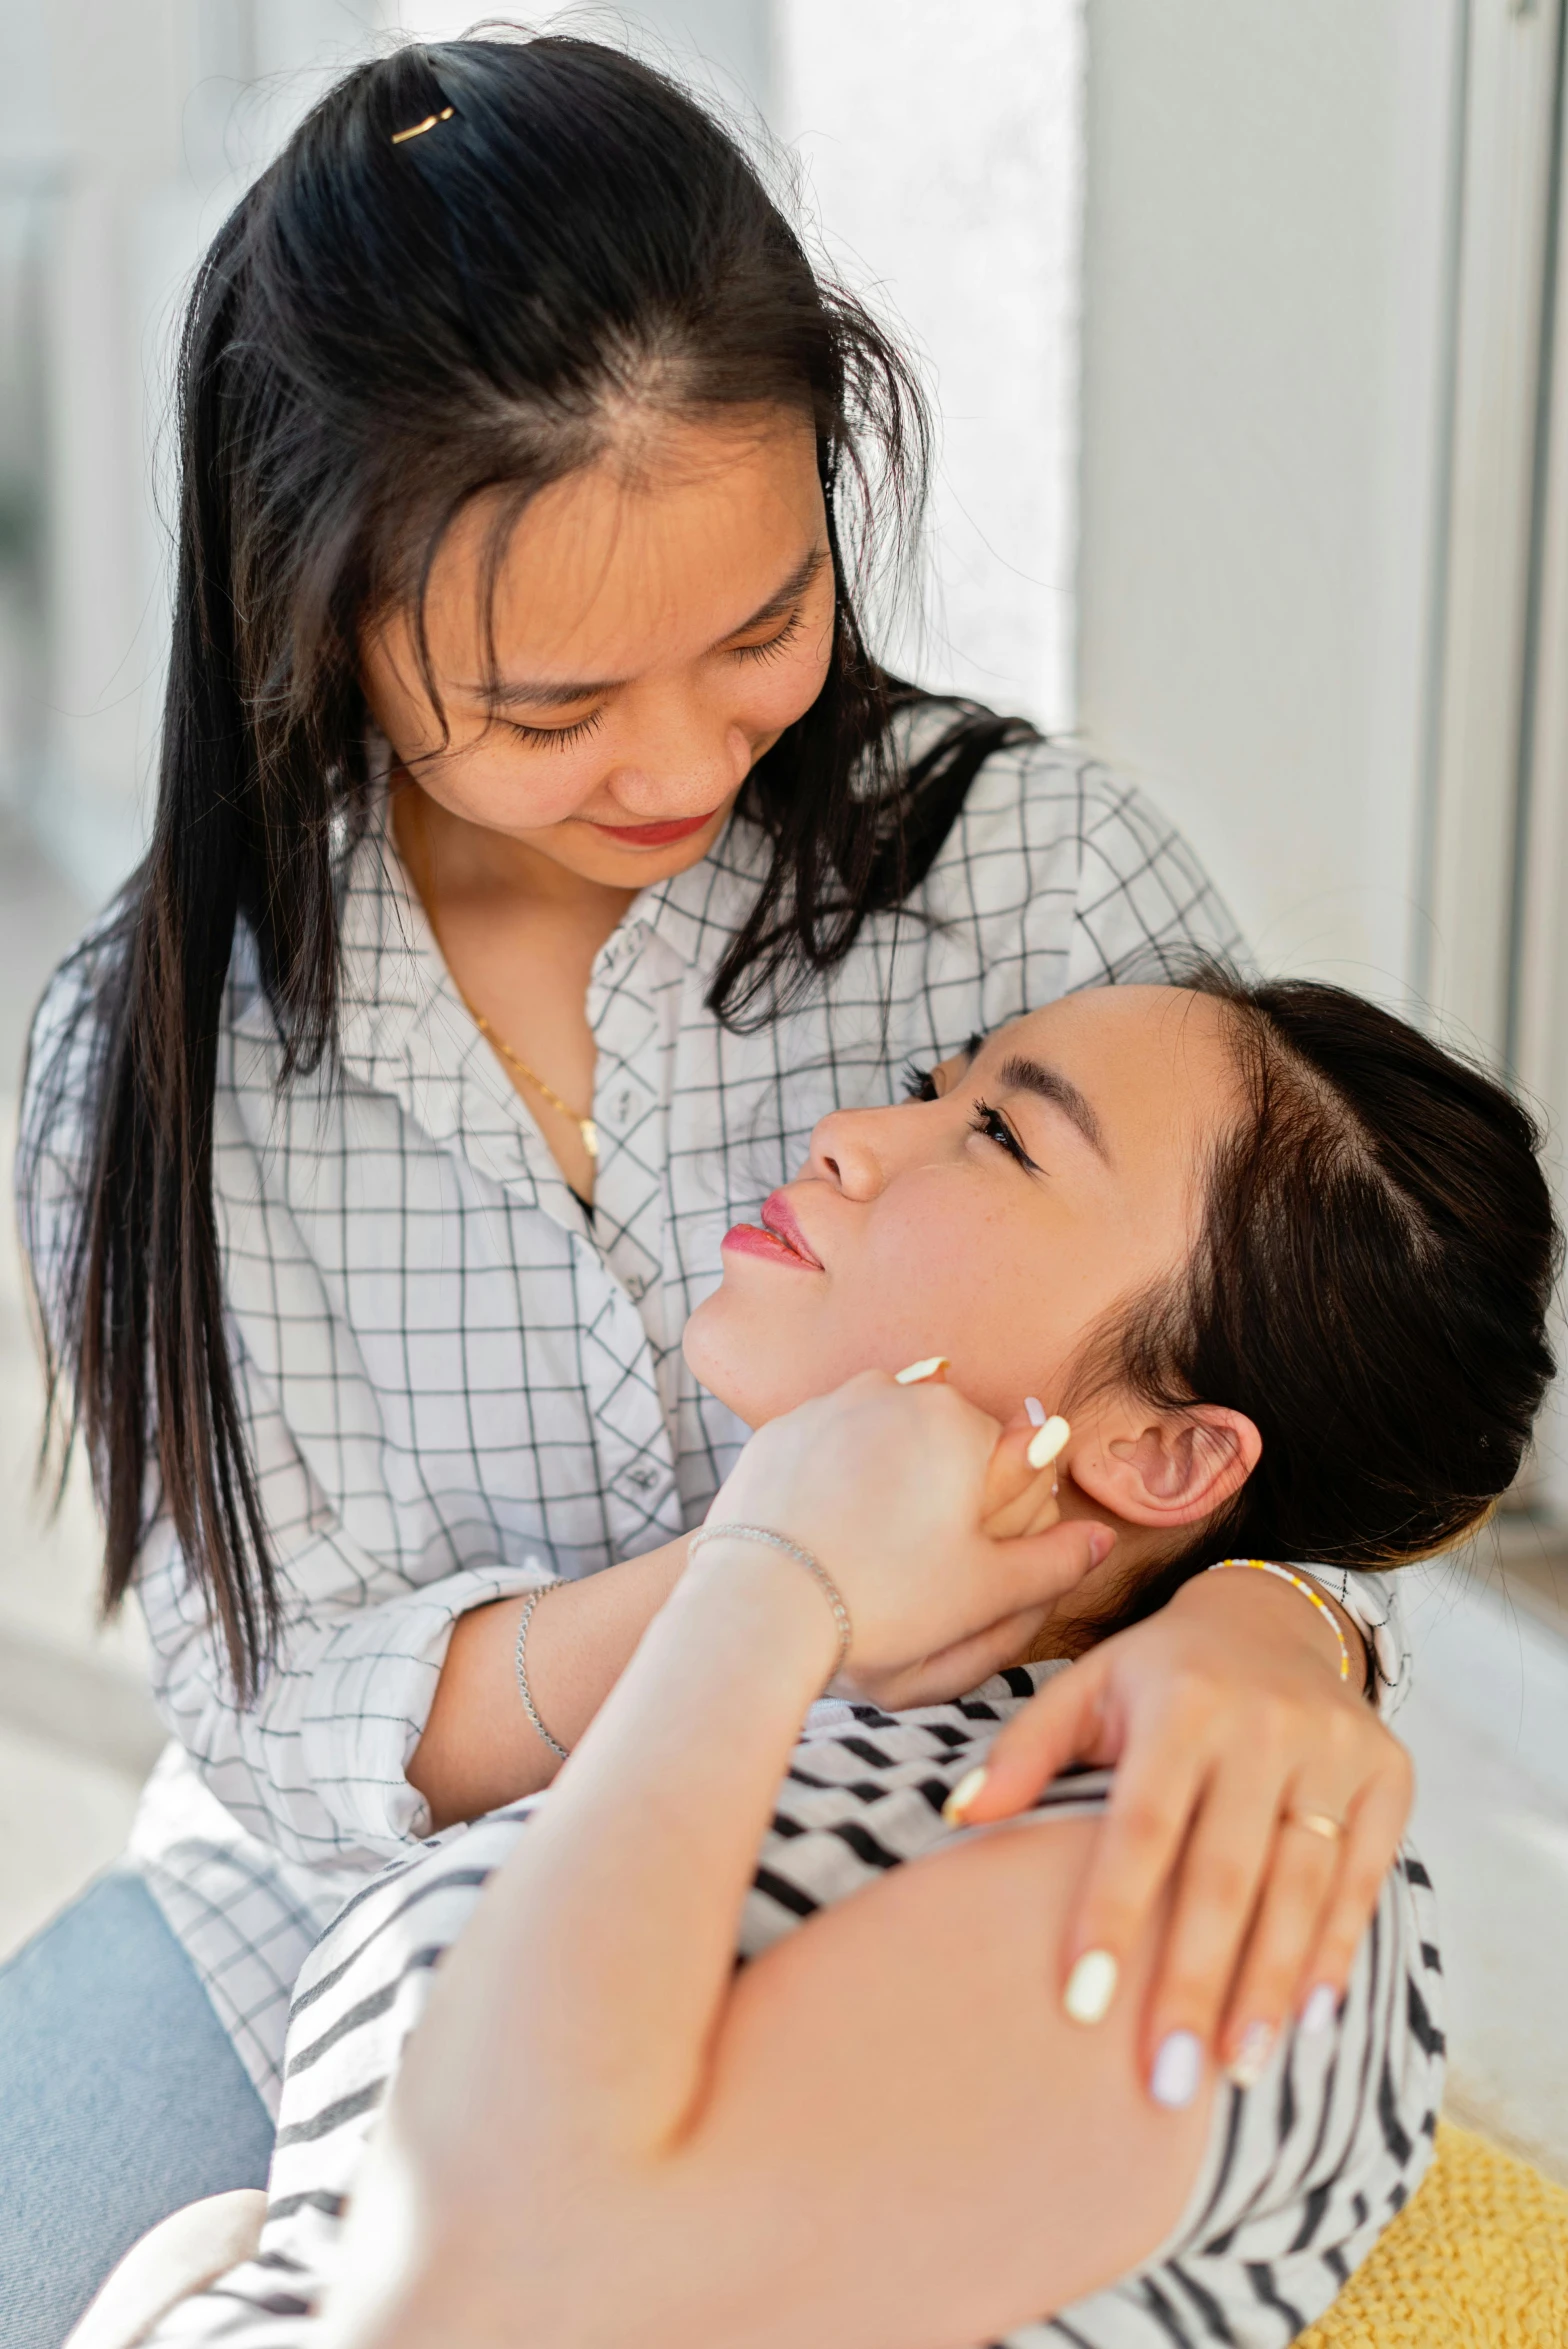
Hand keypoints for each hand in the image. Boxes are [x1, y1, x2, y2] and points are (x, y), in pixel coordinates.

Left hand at [702, 1370, 1111, 1698]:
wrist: (762, 1603)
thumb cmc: (885, 1599)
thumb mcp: (986, 1592)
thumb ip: (1054, 1562)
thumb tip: (1100, 1539)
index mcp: (955, 1421)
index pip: (1002, 1458)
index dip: (993, 1515)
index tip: (966, 1558)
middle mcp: (892, 1392)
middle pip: (941, 1444)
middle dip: (942, 1492)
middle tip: (916, 1563)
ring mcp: (827, 1405)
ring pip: (882, 1443)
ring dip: (889, 1484)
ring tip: (871, 1551)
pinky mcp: (776, 1431)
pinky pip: (825, 1452)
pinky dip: (834, 1486)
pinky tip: (828, 1537)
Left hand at [949, 1563, 1413, 2091]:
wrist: (1272, 1617)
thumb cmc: (1159, 1675)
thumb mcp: (1087, 1688)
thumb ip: (1025, 1751)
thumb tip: (958, 1817)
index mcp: (1180, 1702)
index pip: (1142, 1825)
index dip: (1111, 1913)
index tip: (1082, 2005)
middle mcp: (1263, 1723)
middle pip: (1225, 1872)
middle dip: (1193, 1981)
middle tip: (1164, 2081)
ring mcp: (1334, 1748)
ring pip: (1301, 1885)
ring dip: (1269, 1986)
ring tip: (1237, 2072)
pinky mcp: (1388, 1775)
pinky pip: (1362, 1876)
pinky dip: (1338, 1951)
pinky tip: (1310, 2021)